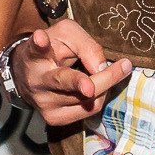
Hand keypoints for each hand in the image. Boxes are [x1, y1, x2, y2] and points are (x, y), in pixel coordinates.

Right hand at [13, 19, 132, 124]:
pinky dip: (100, 96)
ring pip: (85, 99)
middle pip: (66, 80)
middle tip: (124, 66)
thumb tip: (101, 68)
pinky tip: (99, 85)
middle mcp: (35, 82)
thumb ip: (85, 45)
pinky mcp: (54, 119)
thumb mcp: (67, 35)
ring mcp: (43, 104)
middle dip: (92, 78)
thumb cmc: (52, 49)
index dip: (39, 44)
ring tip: (114, 71)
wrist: (30, 76)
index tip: (41, 38)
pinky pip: (89, 110)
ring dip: (106, 85)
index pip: (36, 50)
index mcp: (34, 56)